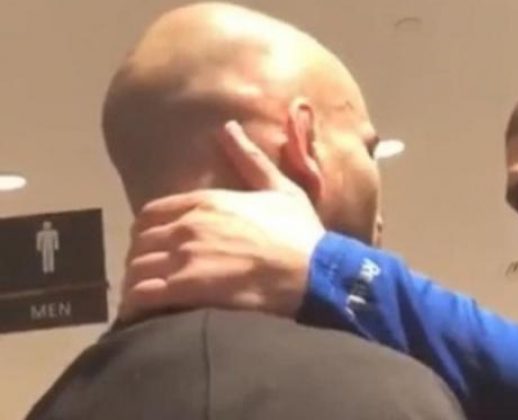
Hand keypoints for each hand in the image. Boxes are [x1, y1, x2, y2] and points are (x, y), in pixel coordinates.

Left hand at [119, 121, 325, 321]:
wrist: (313, 273)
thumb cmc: (300, 233)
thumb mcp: (280, 188)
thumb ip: (248, 159)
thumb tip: (227, 126)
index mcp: (205, 201)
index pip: (151, 214)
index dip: (147, 231)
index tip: (156, 246)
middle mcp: (188, 225)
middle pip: (140, 242)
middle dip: (141, 258)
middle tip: (152, 275)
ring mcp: (184, 258)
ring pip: (136, 269)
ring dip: (137, 282)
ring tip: (146, 297)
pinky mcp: (186, 290)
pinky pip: (142, 295)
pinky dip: (137, 304)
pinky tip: (144, 313)